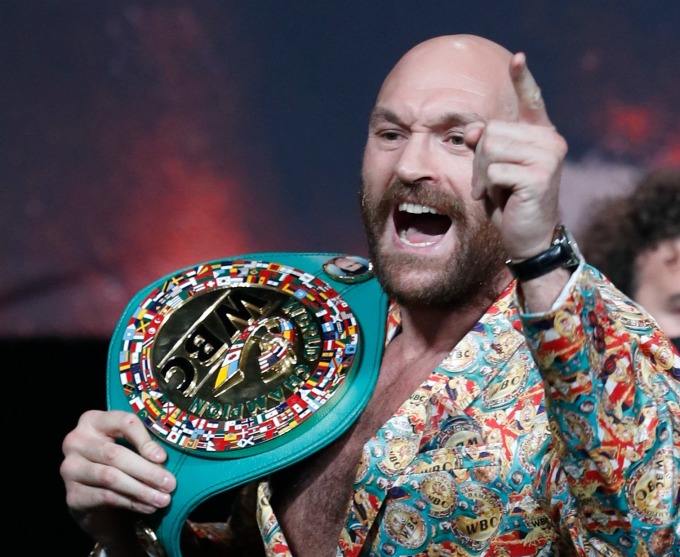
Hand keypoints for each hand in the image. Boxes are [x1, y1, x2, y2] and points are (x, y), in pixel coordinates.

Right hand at [60, 410, 175, 550]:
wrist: (95, 498)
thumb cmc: (119, 464)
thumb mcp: (129, 447)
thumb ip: (143, 446)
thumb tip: (161, 459)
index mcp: (93, 421)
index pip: (123, 422)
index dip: (144, 440)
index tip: (163, 458)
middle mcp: (76, 441)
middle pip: (115, 454)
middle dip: (147, 471)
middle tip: (170, 484)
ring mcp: (70, 469)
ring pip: (110, 478)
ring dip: (141, 490)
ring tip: (163, 499)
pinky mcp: (72, 495)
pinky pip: (105, 497)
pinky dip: (131, 502)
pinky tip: (148, 507)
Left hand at [465, 52, 567, 261]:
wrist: (527, 239)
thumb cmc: (509, 204)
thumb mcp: (492, 170)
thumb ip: (485, 146)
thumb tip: (475, 129)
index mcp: (540, 136)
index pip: (531, 101)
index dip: (522, 80)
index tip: (517, 58)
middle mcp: (549, 140)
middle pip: (491, 130)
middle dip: (479, 159)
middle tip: (489, 183)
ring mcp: (548, 155)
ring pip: (490, 148)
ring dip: (482, 174)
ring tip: (496, 190)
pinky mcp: (540, 175)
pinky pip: (494, 170)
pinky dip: (488, 187)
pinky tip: (501, 199)